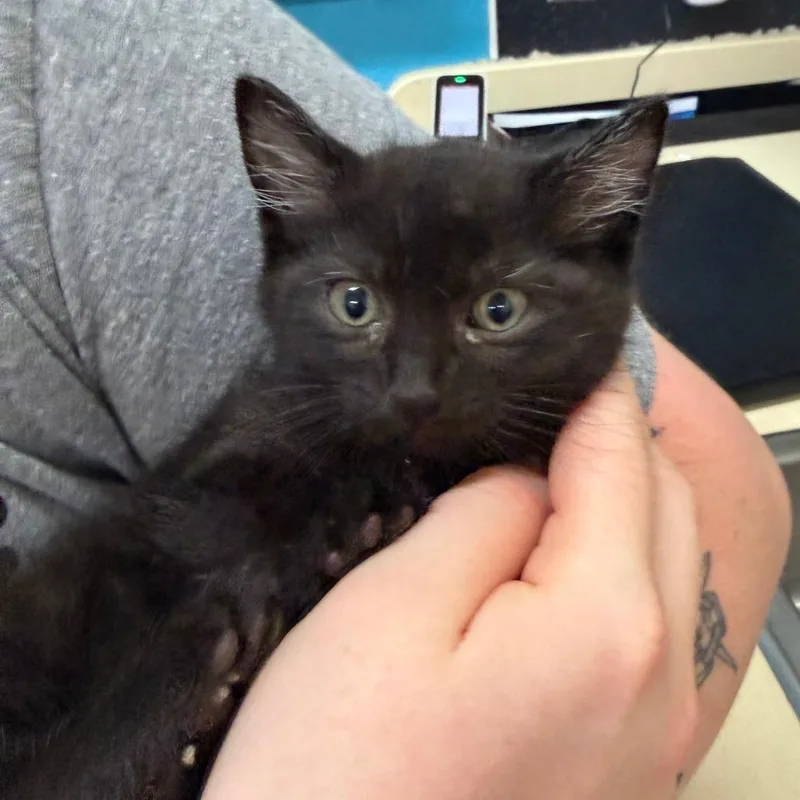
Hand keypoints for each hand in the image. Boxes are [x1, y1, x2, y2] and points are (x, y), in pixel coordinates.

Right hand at [202, 368, 699, 799]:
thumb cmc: (338, 773)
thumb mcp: (392, 608)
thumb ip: (481, 520)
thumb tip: (528, 483)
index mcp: (603, 626)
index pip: (619, 461)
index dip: (596, 393)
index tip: (582, 349)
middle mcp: (657, 684)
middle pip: (665, 510)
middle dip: (621, 438)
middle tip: (565, 396)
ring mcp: (653, 734)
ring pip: (671, 568)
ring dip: (629, 499)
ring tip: (564, 460)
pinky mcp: (627, 763)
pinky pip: (654, 630)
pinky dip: (626, 566)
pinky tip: (570, 552)